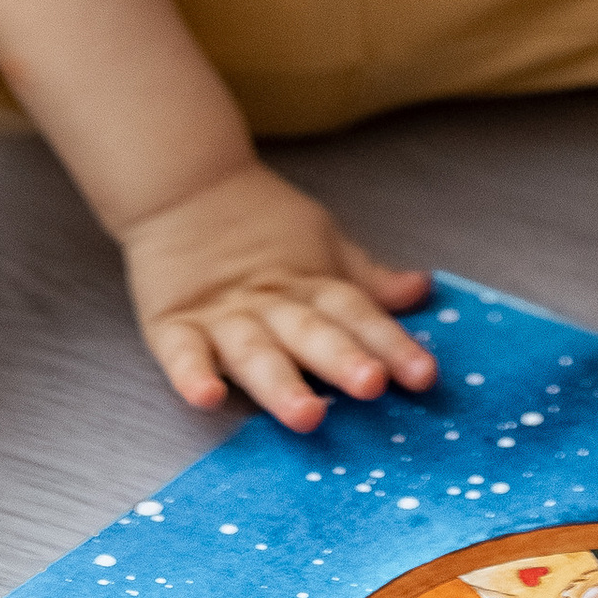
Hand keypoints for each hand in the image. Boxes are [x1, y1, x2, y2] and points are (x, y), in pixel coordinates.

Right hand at [120, 158, 437, 429]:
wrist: (184, 184)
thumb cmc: (260, 224)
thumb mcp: (322, 243)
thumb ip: (367, 279)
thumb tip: (422, 289)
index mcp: (310, 284)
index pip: (357, 313)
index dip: (392, 343)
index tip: (425, 374)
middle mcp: (271, 304)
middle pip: (311, 332)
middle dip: (342, 359)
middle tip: (372, 384)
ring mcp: (222, 316)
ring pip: (255, 352)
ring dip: (280, 383)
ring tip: (305, 413)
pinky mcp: (173, 324)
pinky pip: (182, 354)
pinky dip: (192, 375)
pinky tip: (207, 397)